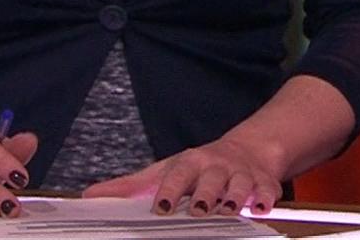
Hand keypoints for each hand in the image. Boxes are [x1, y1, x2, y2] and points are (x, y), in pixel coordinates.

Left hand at [83, 134, 283, 216]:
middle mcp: (216, 166)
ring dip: (236, 196)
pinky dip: (266, 199)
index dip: (170, 190)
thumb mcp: (165, 170)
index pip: (178, 174)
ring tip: (231, 209)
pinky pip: (267, 191)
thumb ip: (131, 186)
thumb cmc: (199, 167)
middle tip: (199, 209)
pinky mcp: (263, 183)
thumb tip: (91, 195)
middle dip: (205, 194)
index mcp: (190, 163)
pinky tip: (263, 207)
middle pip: (211, 179)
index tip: (161, 207)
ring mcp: (241, 174)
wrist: (247, 150)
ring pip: (240, 184)